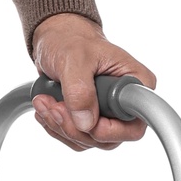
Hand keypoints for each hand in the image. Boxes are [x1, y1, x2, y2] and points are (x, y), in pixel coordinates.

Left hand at [28, 13, 155, 153]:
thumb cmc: (71, 40)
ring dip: (61, 126)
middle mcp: (126, 103)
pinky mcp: (91, 118)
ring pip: (89, 140)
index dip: (109, 130)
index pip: (135, 125)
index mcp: (135, 83)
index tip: (84, 118)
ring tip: (44, 102)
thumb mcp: (74, 58)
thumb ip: (80, 90)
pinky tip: (46, 108)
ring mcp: (109, 114)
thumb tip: (86, 122)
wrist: (56, 39)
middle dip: (75, 128)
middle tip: (53, 106)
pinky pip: (76, 137)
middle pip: (109, 139)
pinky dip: (56, 127)